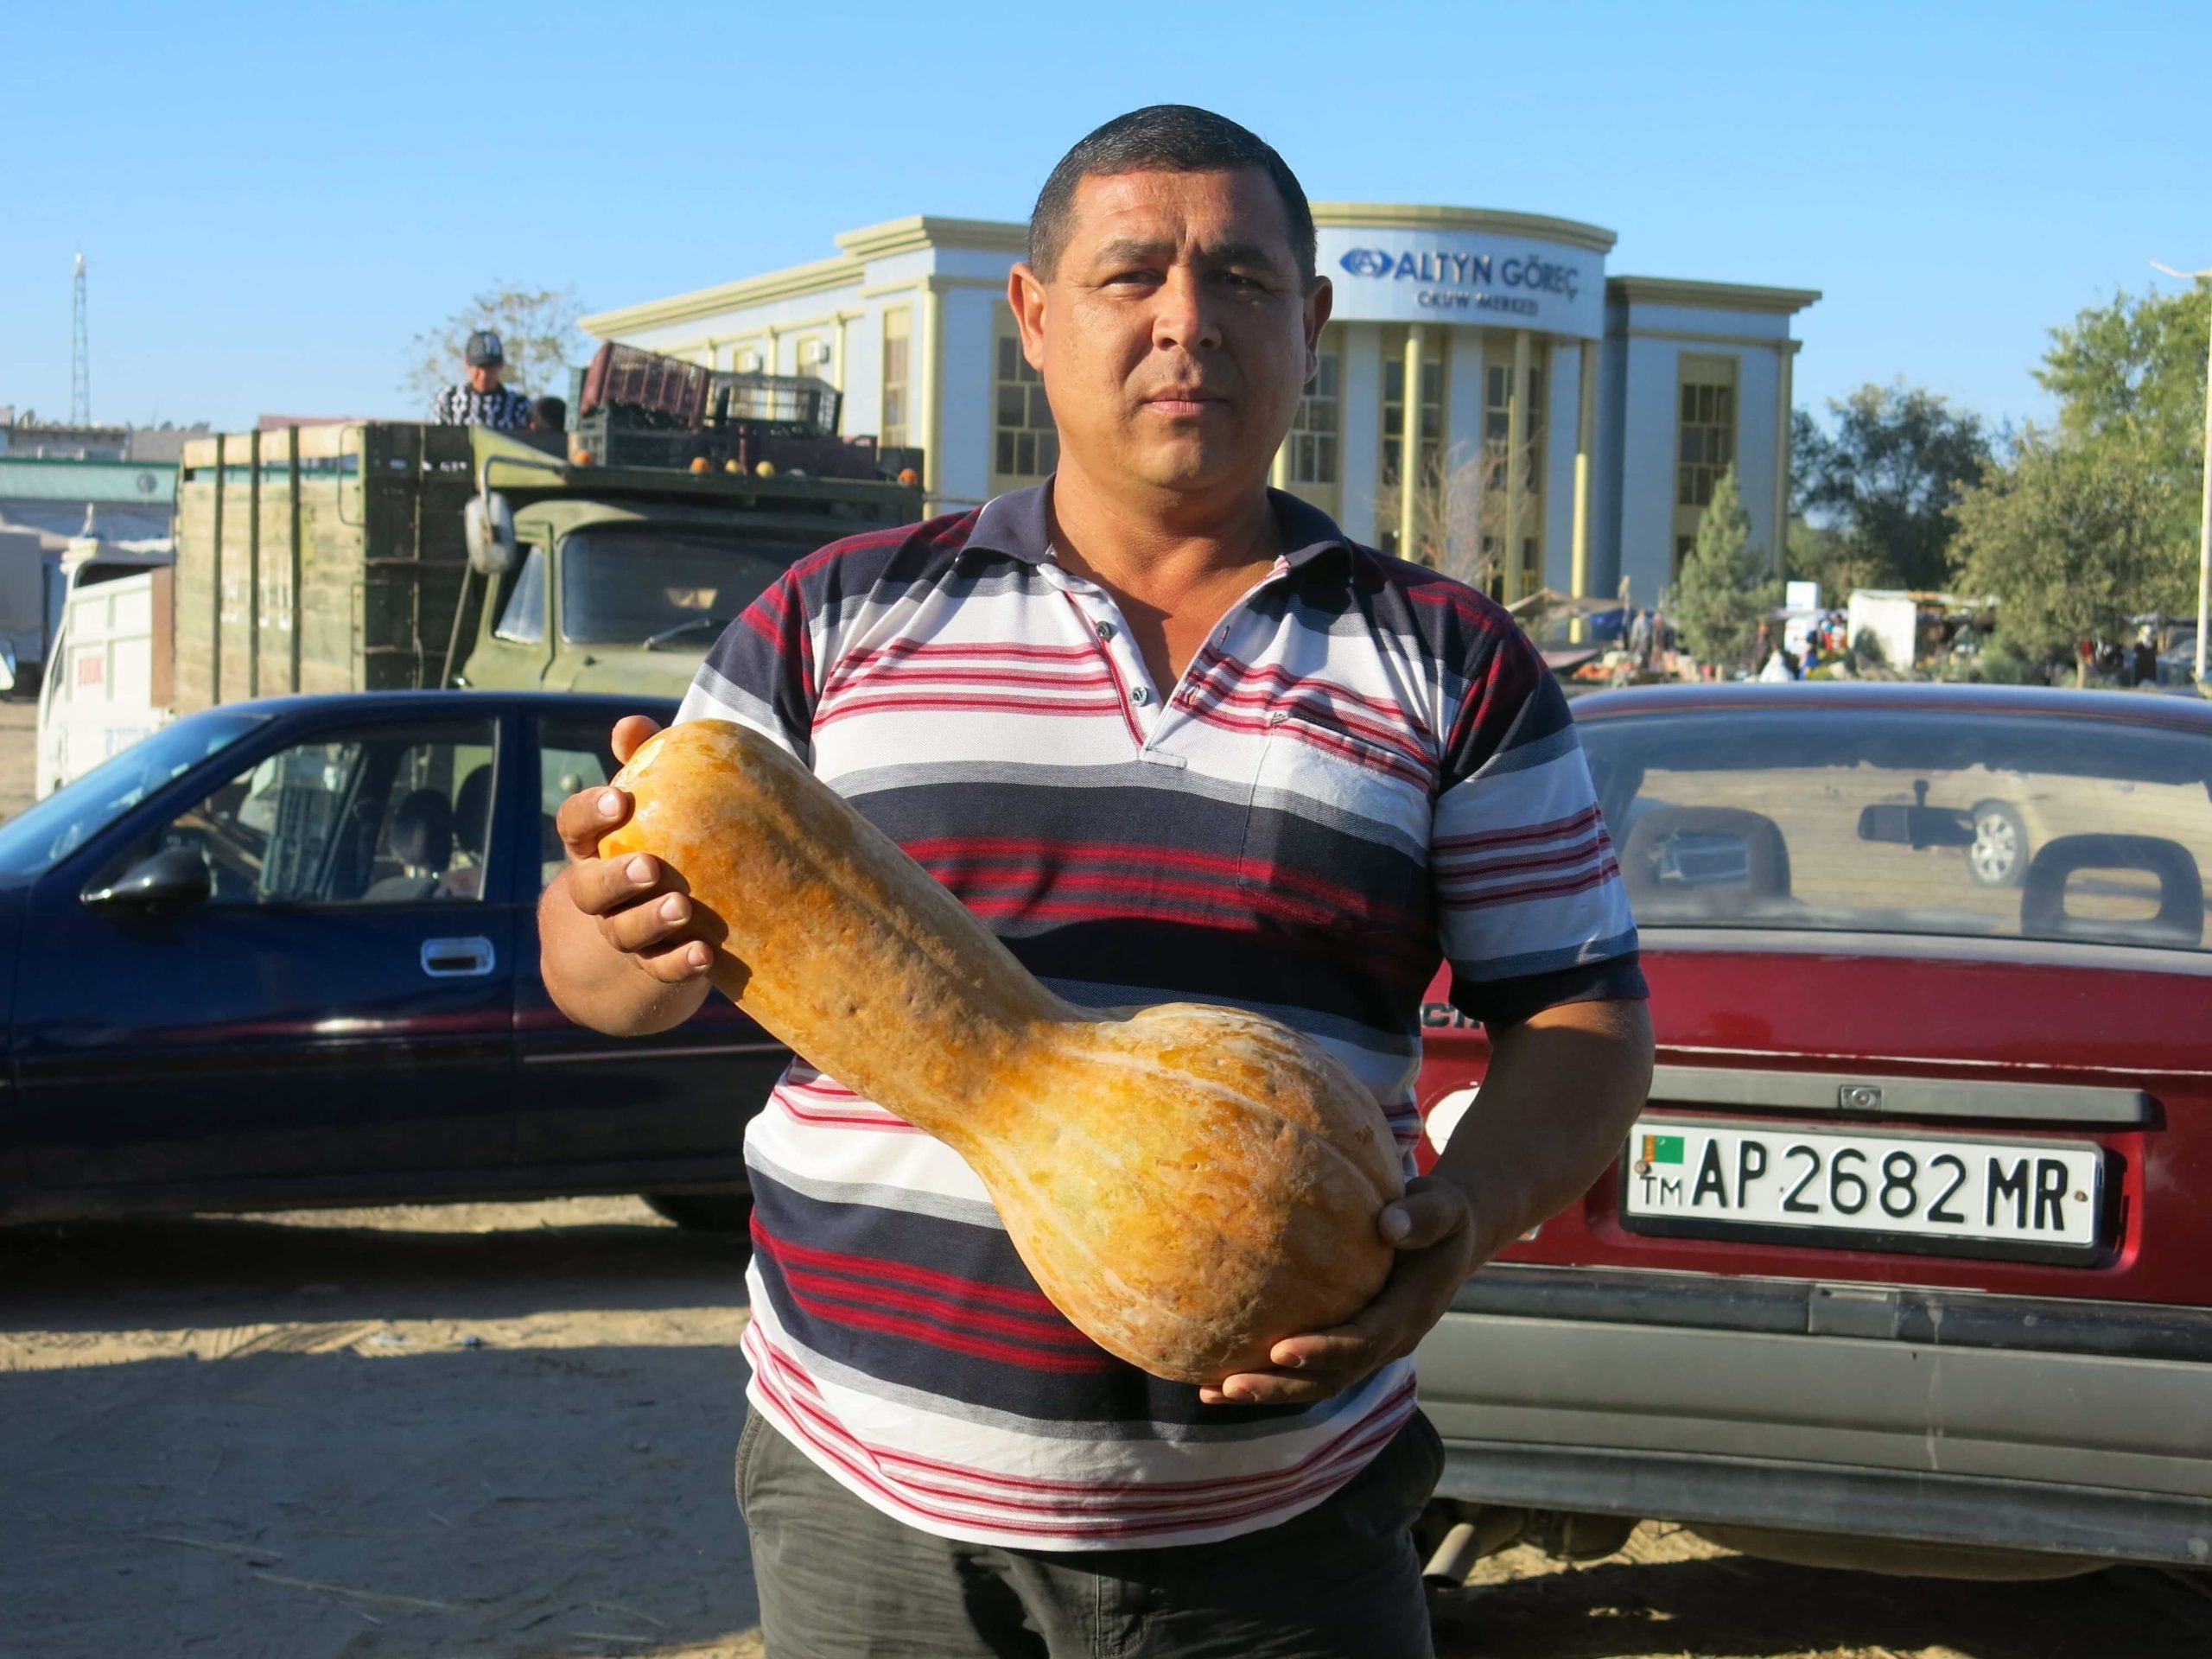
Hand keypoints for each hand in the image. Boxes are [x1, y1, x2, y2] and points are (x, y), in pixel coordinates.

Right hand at [552, 715, 714, 984]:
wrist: (649, 931)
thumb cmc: (654, 842)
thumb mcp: (647, 804)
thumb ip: (642, 761)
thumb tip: (632, 721)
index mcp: (593, 849)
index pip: (574, 827)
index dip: (589, 813)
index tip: (619, 799)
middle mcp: (598, 895)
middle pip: (590, 890)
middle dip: (615, 879)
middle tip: (649, 866)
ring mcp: (622, 934)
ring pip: (623, 933)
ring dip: (651, 921)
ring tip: (682, 907)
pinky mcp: (652, 967)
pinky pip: (661, 969)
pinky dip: (680, 964)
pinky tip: (706, 953)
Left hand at [1198, 1175, 1481, 1406]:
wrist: (1449, 1237)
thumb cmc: (1440, 1215)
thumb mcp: (1442, 1207)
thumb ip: (1422, 1216)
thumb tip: (1389, 1224)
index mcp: (1409, 1315)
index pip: (1363, 1343)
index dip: (1323, 1351)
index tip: (1280, 1350)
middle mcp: (1388, 1342)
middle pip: (1331, 1378)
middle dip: (1281, 1386)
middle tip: (1231, 1385)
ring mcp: (1367, 1348)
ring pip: (1314, 1382)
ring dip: (1265, 1390)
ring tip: (1210, 1391)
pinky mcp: (1347, 1341)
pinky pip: (1305, 1367)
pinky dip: (1266, 1373)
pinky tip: (1216, 1373)